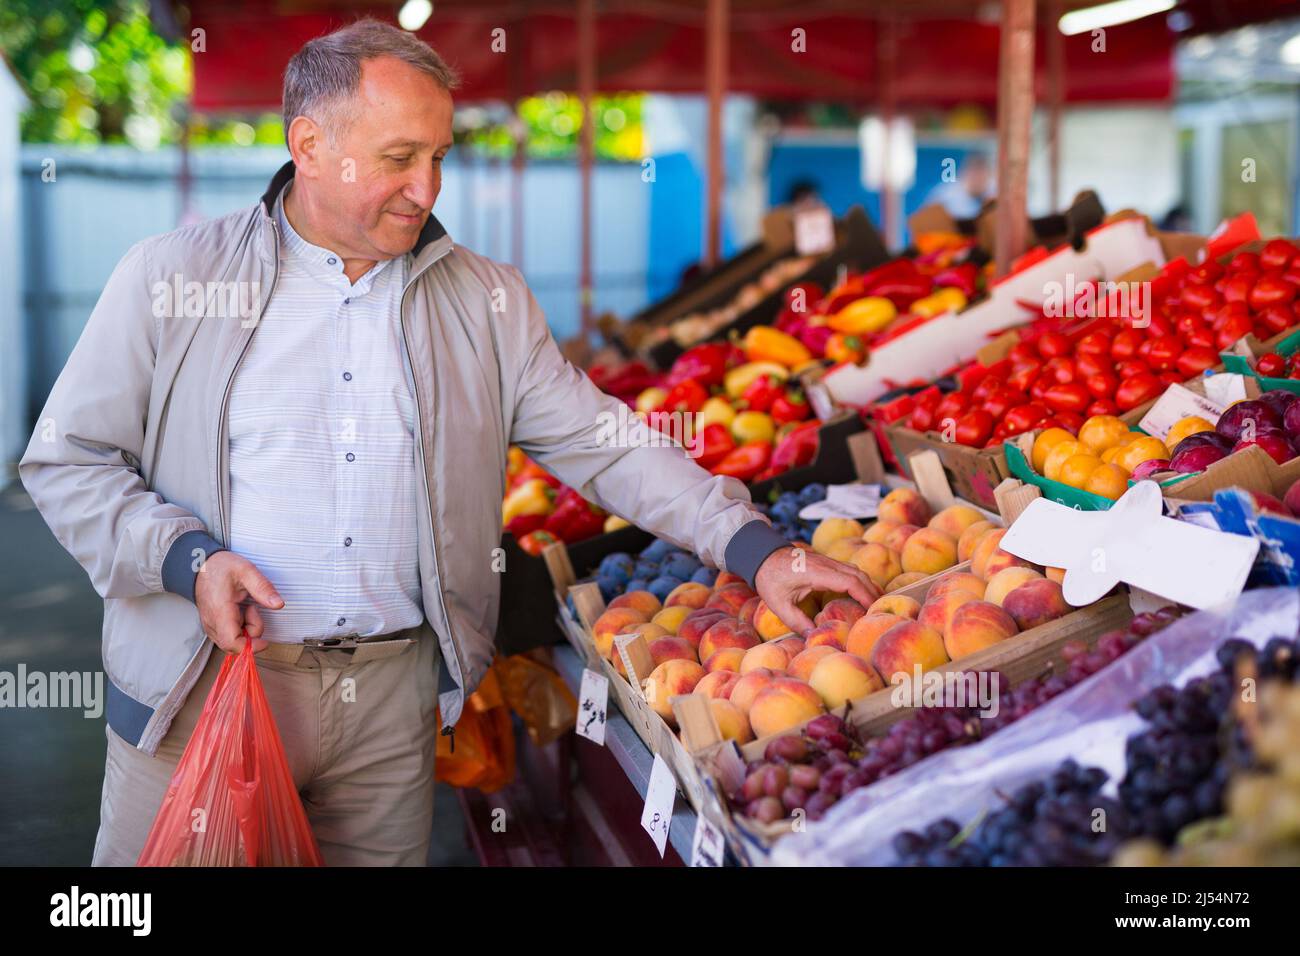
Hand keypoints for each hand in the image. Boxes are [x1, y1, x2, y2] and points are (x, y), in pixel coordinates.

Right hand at [194, 551, 283, 652]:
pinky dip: (241, 628)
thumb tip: (278, 604)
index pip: (231, 643)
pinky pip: (229, 637)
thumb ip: (262, 588)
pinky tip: (241, 612)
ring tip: (246, 608)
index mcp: (220, 611)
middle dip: (252, 634)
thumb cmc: (221, 567)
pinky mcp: (213, 626)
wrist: (200, 565)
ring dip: (247, 630)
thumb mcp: (246, 570)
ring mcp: (211, 626)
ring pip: (233, 643)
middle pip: (235, 646)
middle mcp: (212, 623)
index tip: (264, 639)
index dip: (250, 647)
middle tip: (253, 610)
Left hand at [754, 545, 880, 634]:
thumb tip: (813, 637)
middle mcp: (826, 564)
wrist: (762, 555)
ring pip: (855, 571)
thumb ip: (796, 621)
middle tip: (880, 611)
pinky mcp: (826, 563)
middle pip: (858, 575)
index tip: (873, 610)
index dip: (864, 595)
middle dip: (872, 592)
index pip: (849, 581)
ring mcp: (827, 561)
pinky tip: (862, 594)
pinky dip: (859, 582)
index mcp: (817, 572)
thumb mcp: (778, 604)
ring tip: (876, 605)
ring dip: (868, 586)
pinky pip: (849, 570)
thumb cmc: (769, 578)